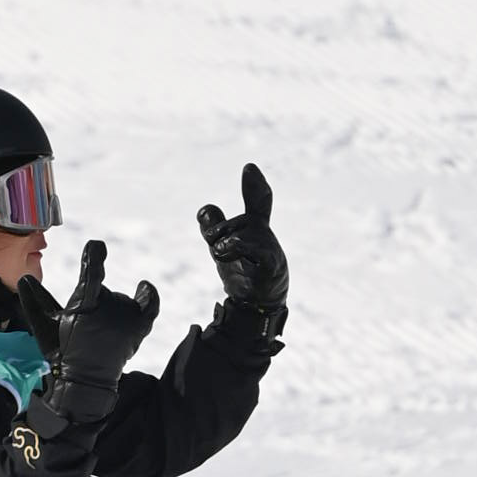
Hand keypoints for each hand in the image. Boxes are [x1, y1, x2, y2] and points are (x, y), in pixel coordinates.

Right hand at [18, 242, 159, 425]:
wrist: (84, 382)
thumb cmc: (61, 354)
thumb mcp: (44, 326)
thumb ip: (34, 302)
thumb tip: (24, 280)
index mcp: (84, 305)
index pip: (93, 270)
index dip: (95, 255)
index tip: (96, 246)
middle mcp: (108, 309)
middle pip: (103, 291)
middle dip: (93, 302)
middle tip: (86, 324)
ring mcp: (125, 320)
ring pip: (120, 300)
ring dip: (110, 307)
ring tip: (102, 320)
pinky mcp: (137, 330)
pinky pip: (149, 306)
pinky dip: (148, 295)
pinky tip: (144, 287)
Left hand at [197, 164, 287, 319]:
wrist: (256, 308)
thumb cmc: (243, 273)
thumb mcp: (223, 247)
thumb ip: (215, 228)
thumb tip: (204, 211)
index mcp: (256, 227)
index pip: (259, 202)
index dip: (255, 185)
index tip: (249, 168)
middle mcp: (266, 236)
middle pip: (240, 222)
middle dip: (220, 231)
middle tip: (212, 245)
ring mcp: (271, 251)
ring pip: (244, 234)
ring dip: (225, 241)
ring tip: (219, 252)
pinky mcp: (272, 268)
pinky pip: (256, 251)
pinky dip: (238, 246)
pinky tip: (224, 248)